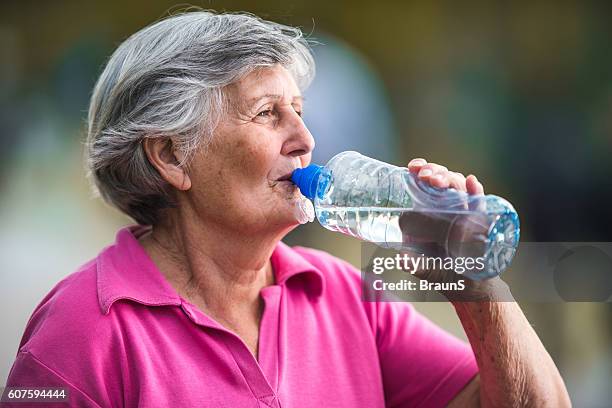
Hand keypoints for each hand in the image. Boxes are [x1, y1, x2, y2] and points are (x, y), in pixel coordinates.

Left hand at [400, 158, 511, 301]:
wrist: (473, 289)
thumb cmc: (445, 276)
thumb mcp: (427, 271)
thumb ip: (415, 265)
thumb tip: (403, 259)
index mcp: (426, 216)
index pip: (421, 188)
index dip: (419, 174)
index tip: (415, 168)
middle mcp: (443, 211)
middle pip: (439, 182)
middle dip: (435, 173)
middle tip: (428, 176)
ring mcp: (461, 213)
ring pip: (457, 188)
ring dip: (450, 179)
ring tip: (443, 180)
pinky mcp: (478, 220)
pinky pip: (477, 203)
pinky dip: (475, 192)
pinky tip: (471, 182)